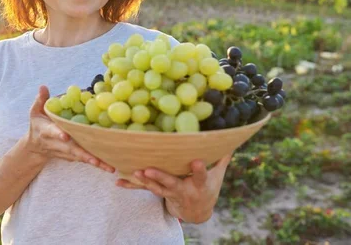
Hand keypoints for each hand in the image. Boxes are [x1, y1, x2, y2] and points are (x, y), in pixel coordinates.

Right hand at [24, 85, 113, 172]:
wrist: (35, 147)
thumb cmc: (38, 125)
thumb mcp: (35, 112)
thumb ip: (40, 100)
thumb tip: (43, 87)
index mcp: (48, 131)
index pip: (53, 132)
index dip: (59, 134)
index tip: (66, 136)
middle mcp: (58, 144)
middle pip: (72, 150)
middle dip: (84, 155)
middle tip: (96, 160)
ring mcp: (66, 152)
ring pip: (81, 157)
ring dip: (95, 162)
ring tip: (109, 167)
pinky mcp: (73, 156)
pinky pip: (85, 159)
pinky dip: (97, 163)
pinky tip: (110, 166)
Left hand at [115, 153, 231, 223]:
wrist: (197, 212)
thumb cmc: (209, 188)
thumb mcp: (218, 175)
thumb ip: (222, 157)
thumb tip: (231, 137)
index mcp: (200, 184)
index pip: (201, 176)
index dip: (199, 170)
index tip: (196, 162)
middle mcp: (185, 190)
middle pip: (172, 183)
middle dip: (161, 177)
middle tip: (149, 169)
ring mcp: (171, 194)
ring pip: (157, 188)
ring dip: (145, 181)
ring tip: (135, 172)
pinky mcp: (161, 194)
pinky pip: (145, 190)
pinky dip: (132, 186)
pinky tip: (119, 182)